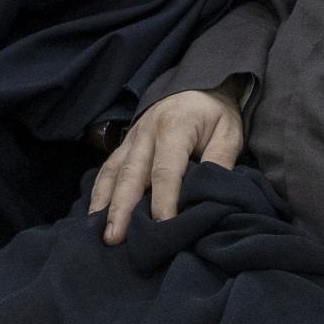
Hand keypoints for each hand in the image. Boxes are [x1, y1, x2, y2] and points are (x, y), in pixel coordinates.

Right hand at [86, 81, 244, 243]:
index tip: (162, 227)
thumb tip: (211, 195)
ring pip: (114, 172)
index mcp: (174, 127)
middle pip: (131, 174)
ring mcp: (132, 137)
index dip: (163, 200)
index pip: (165, 170)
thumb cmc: (215, 114)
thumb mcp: (229, 132)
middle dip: (121, 209)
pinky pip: (109, 168)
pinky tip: (95, 213)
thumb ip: (220, 162)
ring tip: (100, 232)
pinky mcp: (125, 144)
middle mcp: (147, 132)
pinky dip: (100, 191)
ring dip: (105, 203)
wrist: (197, 85)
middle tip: (115, 238)